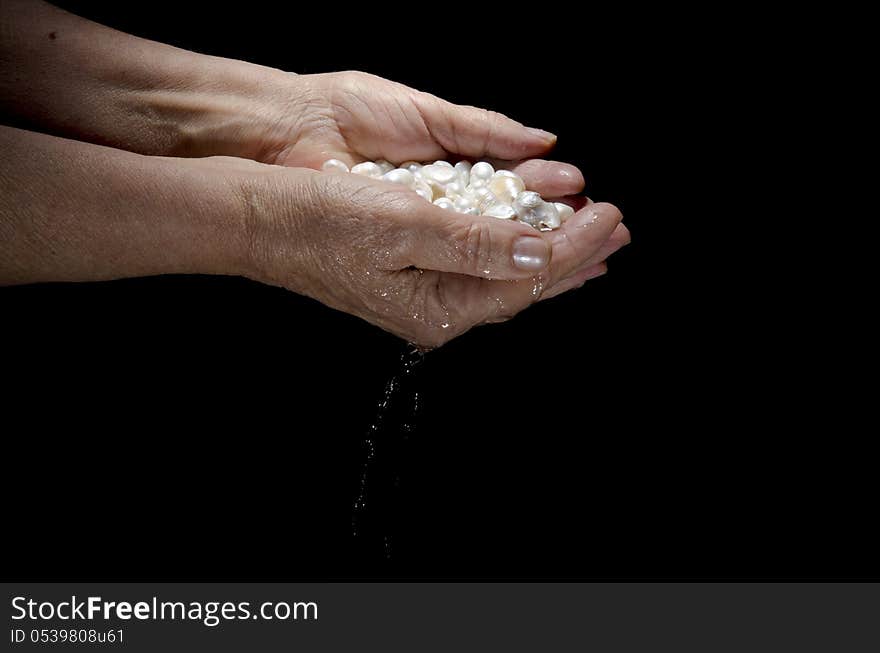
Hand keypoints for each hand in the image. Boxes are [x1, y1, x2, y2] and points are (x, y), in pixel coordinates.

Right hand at [236, 161, 627, 347]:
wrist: (257, 217)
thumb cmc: (316, 219)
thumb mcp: (402, 224)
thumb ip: (475, 243)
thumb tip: (538, 250)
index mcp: (438, 308)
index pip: (526, 278)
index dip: (574, 246)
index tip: (611, 215)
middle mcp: (435, 308)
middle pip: (522, 283)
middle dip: (574, 253)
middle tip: (620, 229)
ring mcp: (422, 290)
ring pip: (503, 270)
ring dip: (548, 246)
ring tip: (589, 232)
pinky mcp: (410, 268)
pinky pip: (478, 259)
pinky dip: (511, 241)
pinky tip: (526, 231)